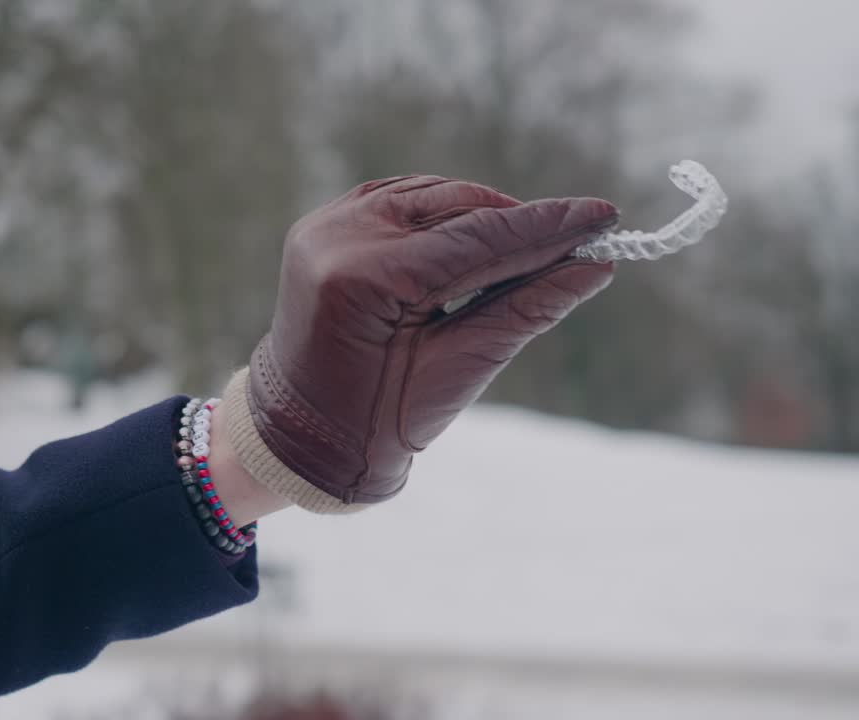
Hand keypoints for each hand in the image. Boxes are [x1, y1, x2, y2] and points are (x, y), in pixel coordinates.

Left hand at [223, 176, 618, 511]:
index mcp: (364, 279)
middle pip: (456, 207)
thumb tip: (594, 267)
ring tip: (532, 247)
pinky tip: (477, 235)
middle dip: (520, 222)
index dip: (546, 228)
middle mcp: (339, 238)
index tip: (605, 216)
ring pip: (429, 195)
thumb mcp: (457, 370)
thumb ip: (525, 310)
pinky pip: (398, 200)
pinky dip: (441, 213)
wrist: (298, 433)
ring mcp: (325, 226)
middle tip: (581, 238)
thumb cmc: (375, 420)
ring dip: (483, 215)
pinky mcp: (323, 226)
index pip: (477, 239)